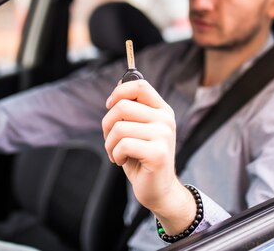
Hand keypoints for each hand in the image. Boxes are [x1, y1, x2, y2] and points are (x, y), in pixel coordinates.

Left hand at [102, 80, 195, 233]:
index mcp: (162, 110)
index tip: (109, 105)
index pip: (140, 85)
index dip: (119, 92)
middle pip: (122, 106)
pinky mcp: (158, 153)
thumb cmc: (143, 158)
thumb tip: (120, 83)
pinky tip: (121, 161)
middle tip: (110, 139)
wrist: (159, 190)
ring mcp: (164, 136)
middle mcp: (166, 119)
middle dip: (107, 124)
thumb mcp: (137, 129)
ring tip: (116, 153)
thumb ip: (132, 108)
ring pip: (119, 128)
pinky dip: (116, 154)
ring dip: (109, 143)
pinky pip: (123, 145)